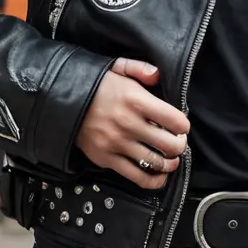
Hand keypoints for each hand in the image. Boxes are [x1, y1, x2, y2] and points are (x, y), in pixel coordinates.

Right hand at [74, 57, 189, 189]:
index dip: (183, 124)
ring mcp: (117, 144)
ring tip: (172, 158)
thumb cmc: (96, 84)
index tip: (181, 125)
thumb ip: (140, 68)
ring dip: (170, 163)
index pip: (174, 120)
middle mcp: (129, 124)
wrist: (64, 101)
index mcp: (136, 100)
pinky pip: (136, 177)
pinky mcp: (107, 159)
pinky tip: (160, 176)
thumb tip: (158, 76)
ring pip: (156, 163)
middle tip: (178, 142)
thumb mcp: (117, 67)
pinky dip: (153, 181)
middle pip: (169, 145)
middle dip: (180, 145)